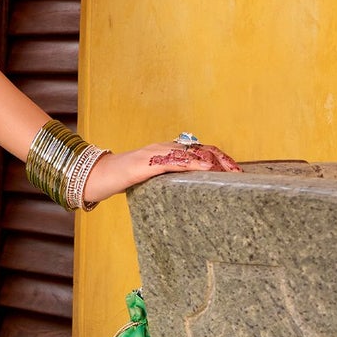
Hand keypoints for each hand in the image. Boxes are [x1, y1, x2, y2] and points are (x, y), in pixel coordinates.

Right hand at [82, 140, 240, 205]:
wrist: (97, 176)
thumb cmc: (123, 178)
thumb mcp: (152, 178)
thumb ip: (169, 179)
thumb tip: (189, 190)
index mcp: (168, 150)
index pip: (200, 149)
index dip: (220, 157)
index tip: (236, 170)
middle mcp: (164, 147)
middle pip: (201, 148)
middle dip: (223, 159)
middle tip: (239, 172)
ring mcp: (155, 153)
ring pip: (190, 152)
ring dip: (212, 160)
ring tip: (228, 170)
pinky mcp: (146, 163)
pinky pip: (173, 161)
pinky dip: (192, 163)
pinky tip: (205, 167)